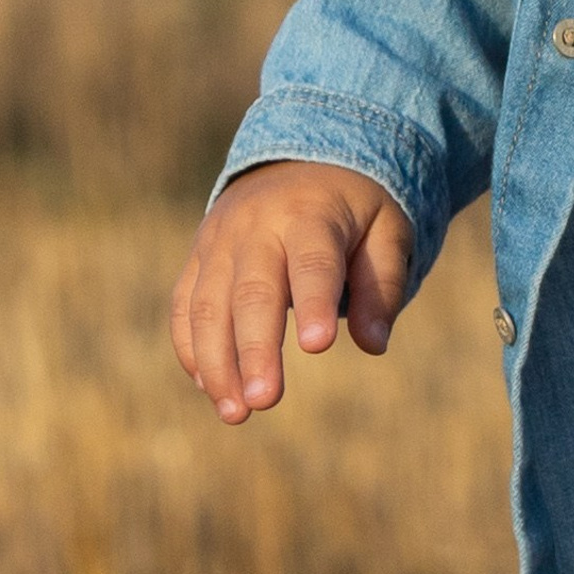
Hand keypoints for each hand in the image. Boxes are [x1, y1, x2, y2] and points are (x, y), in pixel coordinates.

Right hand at [170, 161, 412, 422]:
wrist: (298, 159)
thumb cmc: (354, 208)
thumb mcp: (387, 230)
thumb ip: (382, 285)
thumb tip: (374, 344)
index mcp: (310, 215)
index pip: (312, 263)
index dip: (314, 303)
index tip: (317, 346)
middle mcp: (255, 227)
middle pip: (250, 292)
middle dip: (254, 349)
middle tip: (264, 401)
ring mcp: (219, 242)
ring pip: (207, 305)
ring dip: (217, 363)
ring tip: (236, 414)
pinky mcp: (198, 258)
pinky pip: (185, 305)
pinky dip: (192, 348)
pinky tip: (211, 388)